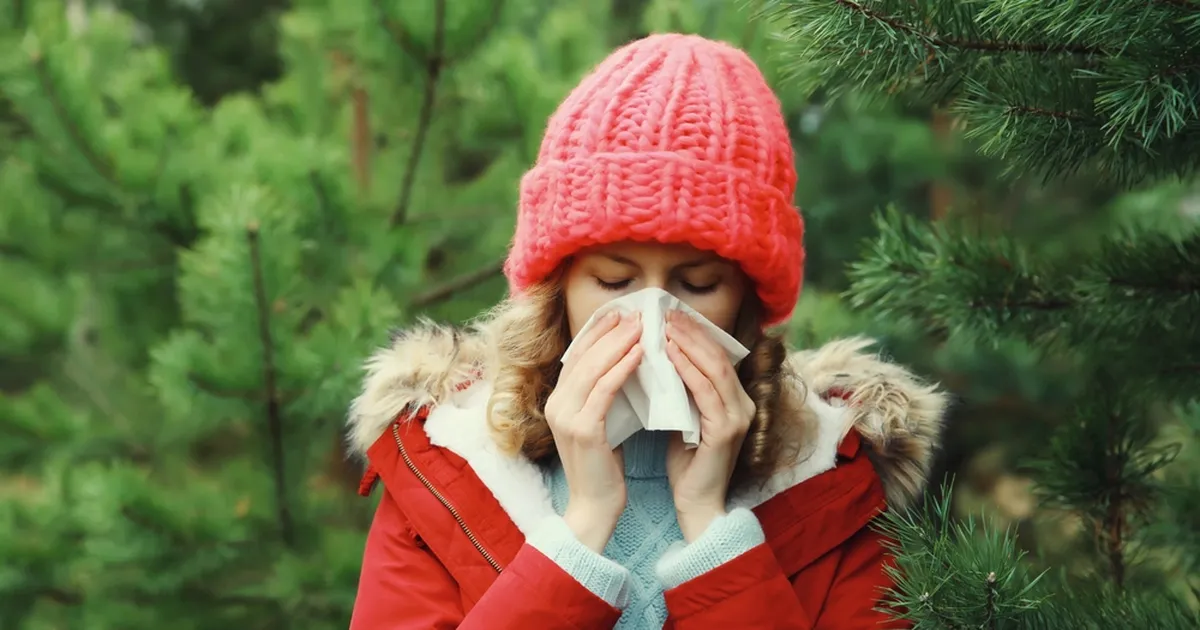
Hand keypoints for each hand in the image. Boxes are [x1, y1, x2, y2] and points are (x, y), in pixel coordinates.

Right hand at [544, 310, 642, 551]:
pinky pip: (605, 390)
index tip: (619, 312)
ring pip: (593, 369)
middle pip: (583, 356)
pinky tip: (640, 353)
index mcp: (558, 401)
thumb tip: (626, 364)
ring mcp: (567, 417)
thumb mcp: (599, 424)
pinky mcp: (583, 430)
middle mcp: (556, 405)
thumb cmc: (603, 468)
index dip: (597, 331)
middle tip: (634, 312)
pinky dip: (622, 368)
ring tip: (641, 325)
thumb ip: (602, 397)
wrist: (594, 508)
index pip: (577, 356)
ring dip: (619, 343)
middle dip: (610, 331)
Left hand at [664, 310, 755, 541]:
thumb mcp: (684, 418)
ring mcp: (738, 418)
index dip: (696, 333)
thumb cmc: (687, 465)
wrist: (696, 505)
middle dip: (692, 332)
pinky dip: (686, 370)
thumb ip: (681, 392)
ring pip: (714, 369)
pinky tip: (669, 355)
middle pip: (719, 357)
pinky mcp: (726, 431)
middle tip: (666, 312)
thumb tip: (658, 360)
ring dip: (688, 344)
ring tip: (665, 326)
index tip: (671, 315)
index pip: (717, 357)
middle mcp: (743, 405)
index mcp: (735, 401)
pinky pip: (705, 392)